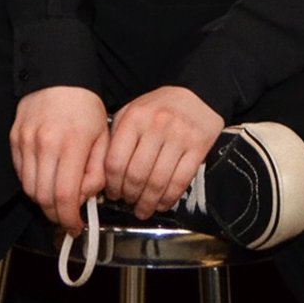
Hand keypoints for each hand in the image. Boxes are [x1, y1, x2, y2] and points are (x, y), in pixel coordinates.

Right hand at [10, 86, 109, 234]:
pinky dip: (32, 183)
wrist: (58, 74)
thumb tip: (85, 197)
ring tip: (58, 195)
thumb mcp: (103, 136)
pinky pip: (20, 174)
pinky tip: (46, 177)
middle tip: (67, 216)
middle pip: (44, 198)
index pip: (65, 196)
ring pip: (29, 190)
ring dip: (44, 201)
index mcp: (71, 143)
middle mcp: (45, 144)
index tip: (76, 225)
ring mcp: (26, 142)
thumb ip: (97, 171)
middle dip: (57, 215)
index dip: (70, 219)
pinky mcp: (15, 139)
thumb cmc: (84, 104)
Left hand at [104, 85, 223, 219]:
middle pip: (136, 175)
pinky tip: (162, 203)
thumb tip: (106, 172)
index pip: (116, 161)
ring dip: (148, 203)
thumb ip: (119, 137)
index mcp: (135, 117)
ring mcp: (178, 137)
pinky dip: (169, 199)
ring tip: (143, 208)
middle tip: (128, 202)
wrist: (196, 94)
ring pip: (158, 182)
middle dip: (130, 196)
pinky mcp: (197, 147)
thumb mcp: (133, 111)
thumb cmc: (161, 106)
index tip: (113, 193)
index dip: (112, 184)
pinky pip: (180, 182)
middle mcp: (156, 126)